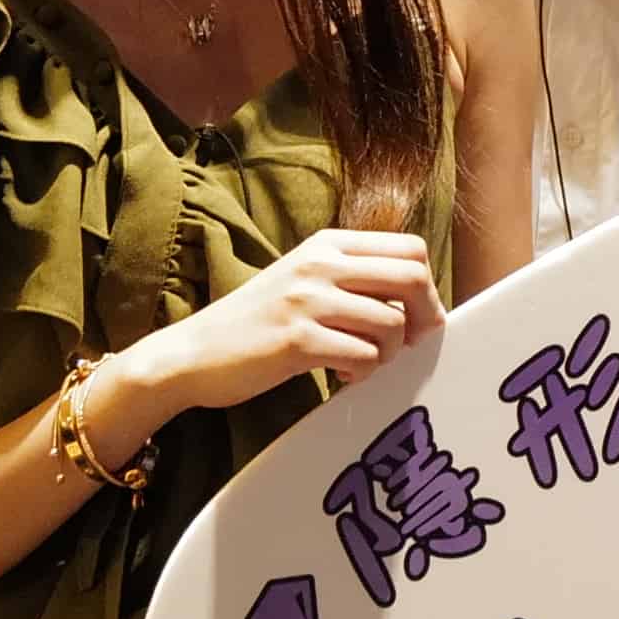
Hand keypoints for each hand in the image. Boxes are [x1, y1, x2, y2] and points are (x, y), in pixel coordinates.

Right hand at [129, 228, 433, 417]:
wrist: (191, 354)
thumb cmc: (256, 322)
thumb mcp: (304, 280)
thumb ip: (353, 279)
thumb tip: (420, 303)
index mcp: (327, 245)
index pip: (409, 248)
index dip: (426, 286)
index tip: (418, 315)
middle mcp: (320, 264)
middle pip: (412, 278)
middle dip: (422, 317)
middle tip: (405, 344)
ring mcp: (307, 300)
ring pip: (391, 323)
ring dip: (386, 352)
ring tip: (358, 361)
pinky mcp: (297, 340)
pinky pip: (363, 355)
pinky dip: (361, 371)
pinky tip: (340, 374)